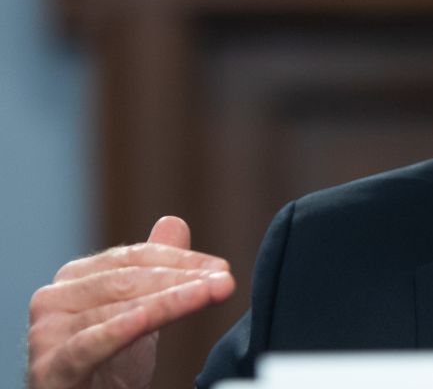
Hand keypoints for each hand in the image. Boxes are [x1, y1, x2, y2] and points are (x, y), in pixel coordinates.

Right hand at [27, 216, 235, 388]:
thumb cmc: (107, 365)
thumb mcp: (140, 314)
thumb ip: (153, 270)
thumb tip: (173, 223)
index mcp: (76, 279)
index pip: (136, 258)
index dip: (182, 260)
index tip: (222, 269)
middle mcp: (55, 299)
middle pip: (127, 280)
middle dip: (181, 279)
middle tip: (224, 282)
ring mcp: (47, 334)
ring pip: (115, 310)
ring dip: (168, 302)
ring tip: (206, 295)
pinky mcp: (50, 369)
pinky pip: (87, 346)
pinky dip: (117, 330)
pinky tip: (145, 319)